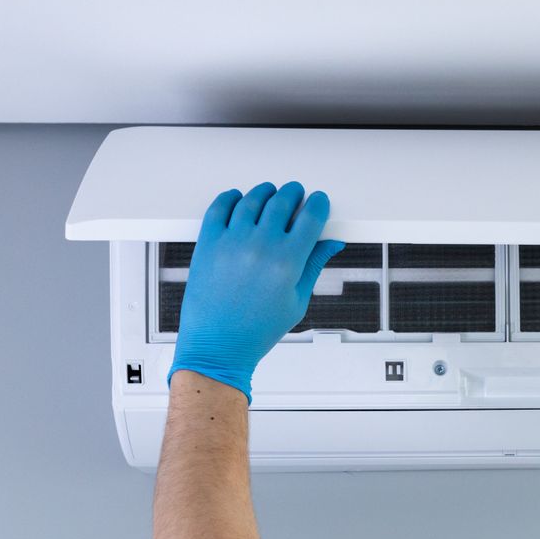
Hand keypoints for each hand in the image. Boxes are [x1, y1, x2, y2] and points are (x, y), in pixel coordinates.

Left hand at [167, 181, 345, 401]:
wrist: (217, 345)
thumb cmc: (255, 330)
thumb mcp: (296, 300)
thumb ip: (314, 265)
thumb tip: (331, 244)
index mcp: (287, 261)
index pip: (311, 216)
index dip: (318, 204)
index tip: (318, 202)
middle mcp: (260, 246)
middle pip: (284, 200)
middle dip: (295, 194)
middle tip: (296, 198)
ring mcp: (232, 241)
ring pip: (253, 198)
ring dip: (266, 192)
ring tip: (269, 198)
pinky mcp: (208, 242)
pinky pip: (221, 206)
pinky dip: (232, 197)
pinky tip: (239, 201)